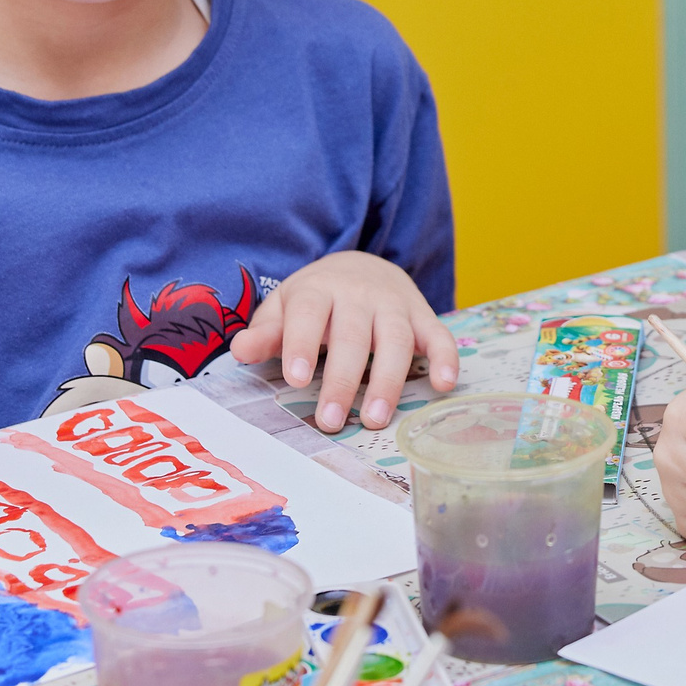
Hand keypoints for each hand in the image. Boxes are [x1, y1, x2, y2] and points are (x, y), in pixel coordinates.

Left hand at [229, 253, 456, 433]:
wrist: (361, 265)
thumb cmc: (316, 300)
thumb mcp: (285, 308)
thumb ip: (266, 332)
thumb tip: (239, 351)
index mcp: (319, 290)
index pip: (310, 313)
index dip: (303, 342)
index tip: (296, 378)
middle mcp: (359, 293)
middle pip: (353, 335)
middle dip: (343, 378)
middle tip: (331, 421)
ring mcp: (394, 304)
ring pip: (395, 340)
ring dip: (388, 380)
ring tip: (375, 419)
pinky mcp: (422, 315)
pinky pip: (438, 334)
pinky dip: (445, 357)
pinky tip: (444, 385)